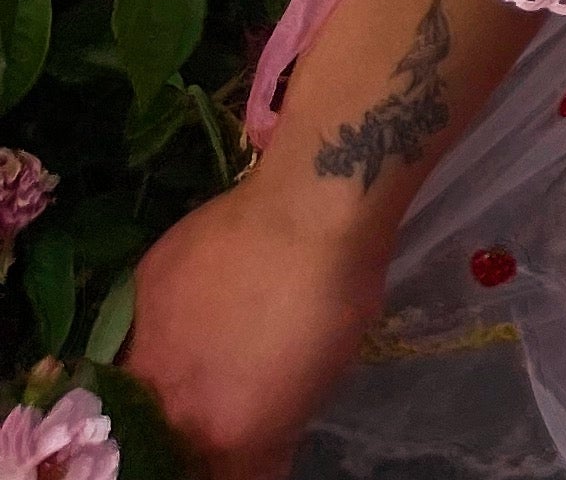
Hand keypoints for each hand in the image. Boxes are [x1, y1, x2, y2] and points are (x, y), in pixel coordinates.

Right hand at [126, 177, 392, 479]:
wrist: (312, 205)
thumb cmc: (335, 297)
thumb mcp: (313, 388)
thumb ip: (266, 439)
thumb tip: (252, 456)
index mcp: (220, 434)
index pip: (206, 474)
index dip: (217, 462)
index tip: (228, 445)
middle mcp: (169, 401)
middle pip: (159, 437)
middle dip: (182, 427)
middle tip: (210, 401)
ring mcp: (145, 344)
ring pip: (136, 385)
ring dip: (162, 380)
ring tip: (198, 354)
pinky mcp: (137, 290)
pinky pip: (137, 329)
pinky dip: (163, 327)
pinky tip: (194, 306)